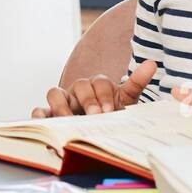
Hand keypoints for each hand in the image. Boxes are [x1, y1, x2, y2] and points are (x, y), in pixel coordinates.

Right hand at [31, 58, 159, 117]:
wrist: (99, 128)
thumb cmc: (110, 113)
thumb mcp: (125, 100)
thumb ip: (136, 83)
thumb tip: (152, 64)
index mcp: (96, 86)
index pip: (99, 82)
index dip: (104, 95)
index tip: (110, 111)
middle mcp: (78, 90)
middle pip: (79, 85)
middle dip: (88, 100)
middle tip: (96, 116)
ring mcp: (63, 102)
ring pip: (54, 93)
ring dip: (62, 106)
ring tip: (69, 120)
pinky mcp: (49, 115)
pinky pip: (39, 110)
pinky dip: (39, 115)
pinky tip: (45, 124)